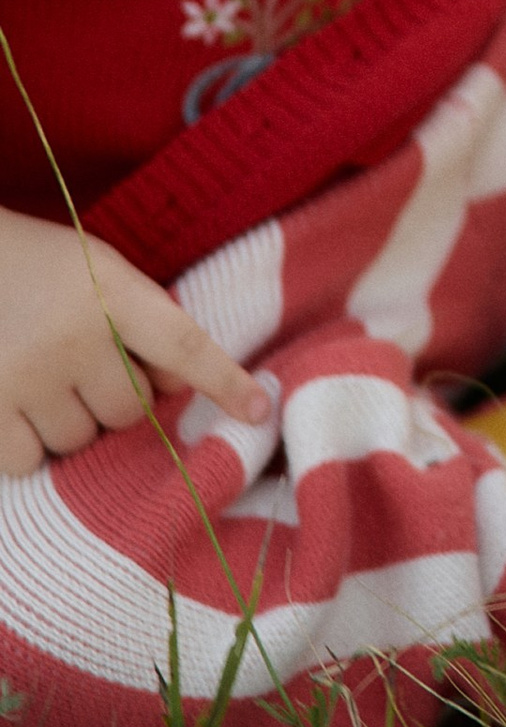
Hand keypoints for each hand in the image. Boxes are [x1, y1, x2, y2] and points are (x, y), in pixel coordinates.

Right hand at [0, 205, 268, 478]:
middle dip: (116, 399)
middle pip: (130, 411)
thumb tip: (181, 388)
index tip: (260, 410)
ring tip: (45, 379)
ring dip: (72, 422)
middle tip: (85, 366)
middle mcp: (73, 336)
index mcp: (111, 292)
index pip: (183, 344)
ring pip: (81, 440)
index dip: (224, 381)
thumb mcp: (101, 269)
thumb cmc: (41, 266)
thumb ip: (146, 318)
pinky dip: (28, 447)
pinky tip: (18, 407)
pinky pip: (28, 461)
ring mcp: (27, 375)